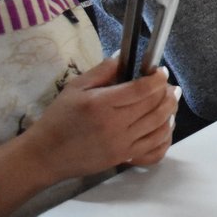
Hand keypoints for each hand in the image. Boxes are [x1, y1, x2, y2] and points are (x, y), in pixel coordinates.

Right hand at [20, 57, 177, 184]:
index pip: (142, 89)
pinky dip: (165, 138)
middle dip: (167, 92)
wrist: (45, 155)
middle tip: (169, 86)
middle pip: (156, 106)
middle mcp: (116, 125)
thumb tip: (124, 57)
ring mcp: (122, 145)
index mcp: (103, 104)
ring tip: (170, 102)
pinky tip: (165, 127)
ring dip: (171, 112)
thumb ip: (103, 70)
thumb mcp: (75, 87)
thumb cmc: (59, 119)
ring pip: (160, 127)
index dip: (157, 78)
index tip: (160, 72)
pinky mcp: (124, 159)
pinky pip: (155, 150)